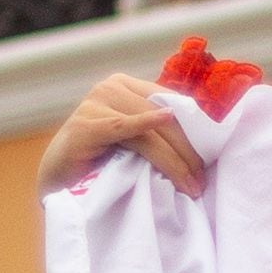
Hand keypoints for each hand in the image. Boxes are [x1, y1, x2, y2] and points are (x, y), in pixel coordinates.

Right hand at [37, 71, 204, 197]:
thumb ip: (157, 133)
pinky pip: (122, 127)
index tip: (214, 155)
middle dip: (188, 151)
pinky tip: (164, 119)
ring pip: (150, 132)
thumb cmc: (99, 164)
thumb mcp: (133, 142)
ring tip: (191, 185)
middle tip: (202, 181)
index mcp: (126, 87)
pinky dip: (143, 124)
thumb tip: (203, 147)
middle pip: (165, 118)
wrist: (57, 183)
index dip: (195, 129)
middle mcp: (111, 88)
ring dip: (174, 161)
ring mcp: (96, 103)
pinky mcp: (86, 125)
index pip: (172, 102)